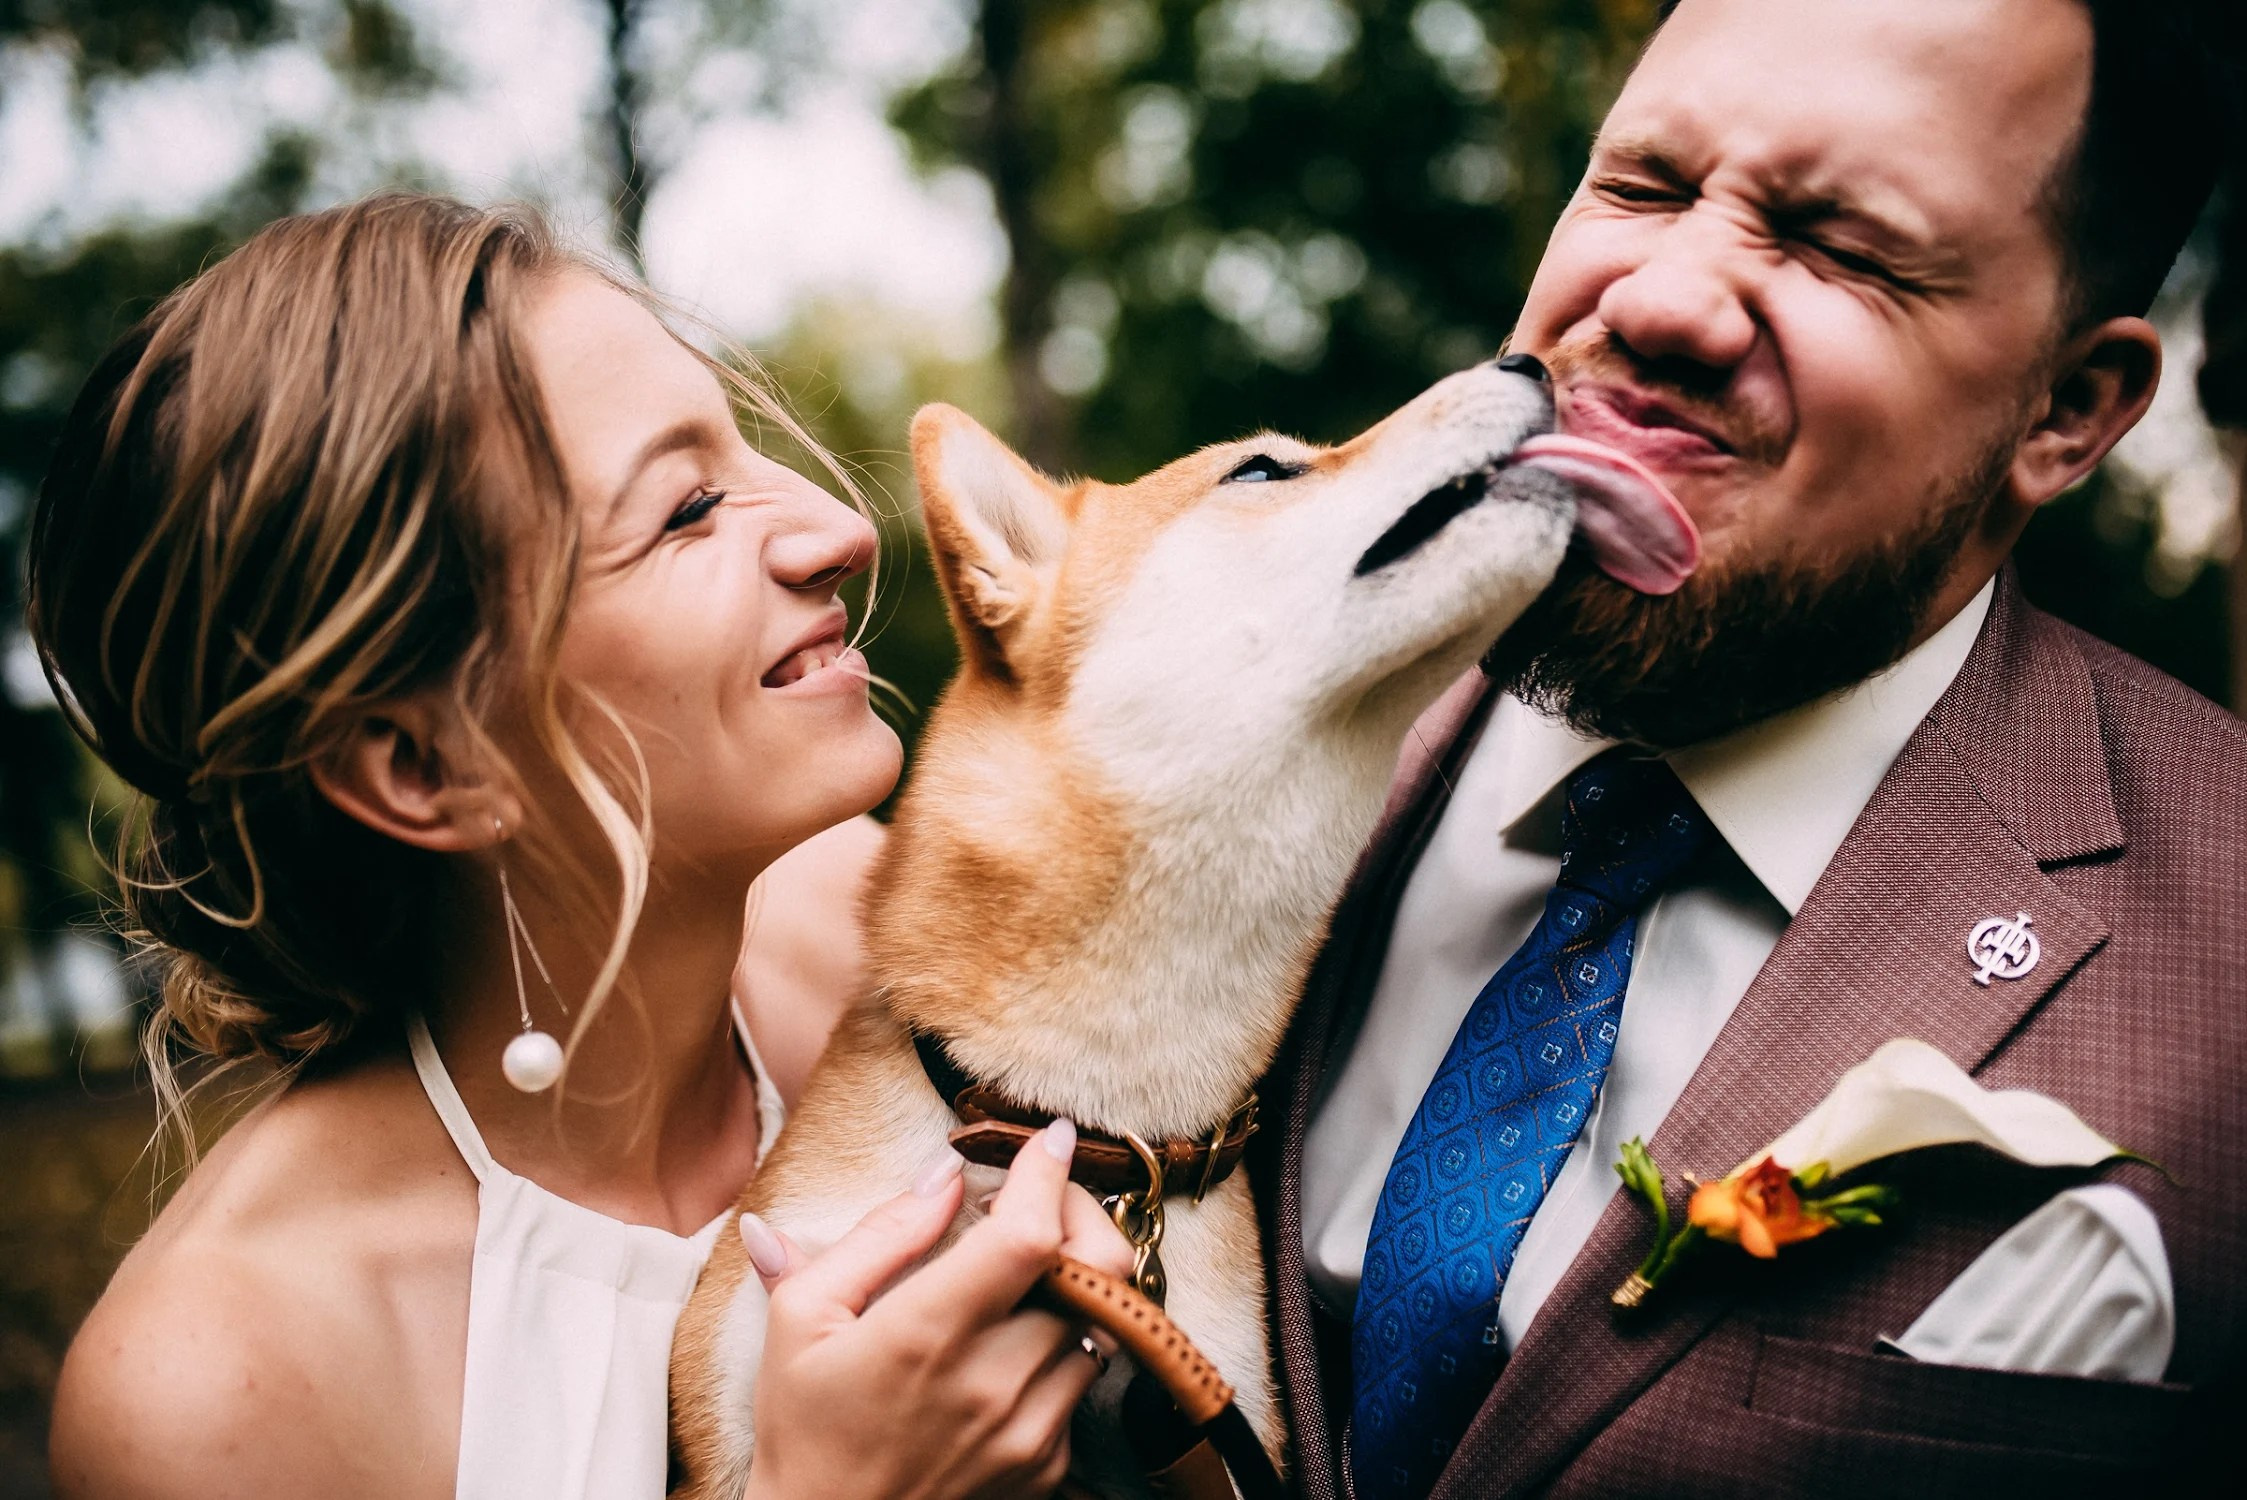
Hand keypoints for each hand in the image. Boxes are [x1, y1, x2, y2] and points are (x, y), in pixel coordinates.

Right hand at [740, 1120, 1133, 1499]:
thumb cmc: (804, 1425)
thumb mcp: (803, 1318)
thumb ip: (878, 1235)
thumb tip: (943, 1172)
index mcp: (924, 1334)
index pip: (1029, 1236)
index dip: (1051, 1174)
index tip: (1053, 1138)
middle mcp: (991, 1382)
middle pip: (1096, 1272)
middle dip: (1081, 1213)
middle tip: (1045, 1196)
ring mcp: (1027, 1429)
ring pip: (1101, 1323)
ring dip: (1077, 1278)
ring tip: (1026, 1264)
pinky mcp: (1046, 1464)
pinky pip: (1082, 1379)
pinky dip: (1063, 1340)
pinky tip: (1013, 1335)